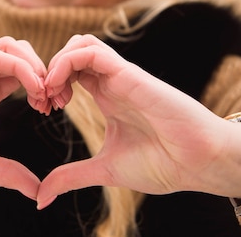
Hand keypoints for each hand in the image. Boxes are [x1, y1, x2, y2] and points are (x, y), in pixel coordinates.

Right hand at [0, 37, 46, 199]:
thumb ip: (3, 172)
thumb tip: (37, 192)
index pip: (26, 79)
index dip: (46, 89)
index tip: (55, 110)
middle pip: (25, 59)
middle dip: (48, 74)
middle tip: (57, 101)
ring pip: (14, 49)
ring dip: (37, 65)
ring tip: (43, 95)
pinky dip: (21, 67)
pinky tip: (31, 89)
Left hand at [37, 34, 236, 207]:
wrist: (198, 163)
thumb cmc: (162, 163)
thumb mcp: (104, 170)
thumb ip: (71, 177)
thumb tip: (42, 197)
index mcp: (106, 96)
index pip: (70, 70)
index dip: (49, 83)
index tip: (43, 110)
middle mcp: (112, 81)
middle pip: (72, 50)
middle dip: (48, 69)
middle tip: (44, 100)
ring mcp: (121, 75)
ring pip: (81, 43)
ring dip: (56, 62)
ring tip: (52, 93)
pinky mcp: (129, 74)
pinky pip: (92, 51)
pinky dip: (67, 62)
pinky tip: (61, 90)